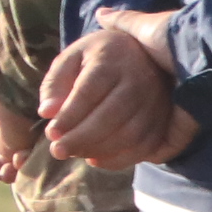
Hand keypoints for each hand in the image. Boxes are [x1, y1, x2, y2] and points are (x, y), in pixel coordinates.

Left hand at [40, 15, 195, 170]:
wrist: (143, 52)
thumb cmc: (98, 58)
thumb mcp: (70, 60)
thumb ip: (55, 84)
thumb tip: (47, 112)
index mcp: (111, 61)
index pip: (89, 92)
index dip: (69, 116)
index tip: (51, 133)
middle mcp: (139, 80)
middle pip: (112, 115)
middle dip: (82, 138)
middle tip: (57, 151)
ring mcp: (156, 101)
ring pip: (131, 134)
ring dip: (99, 150)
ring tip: (75, 154)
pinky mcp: (164, 119)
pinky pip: (146, 146)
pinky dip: (120, 159)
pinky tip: (96, 160)